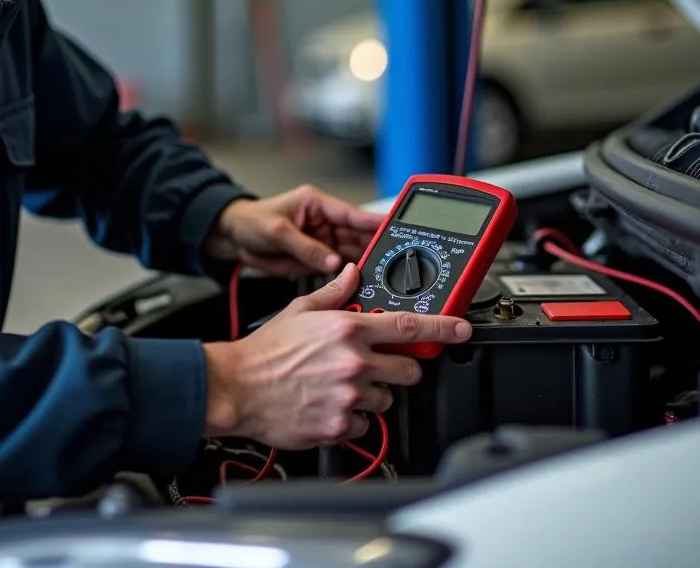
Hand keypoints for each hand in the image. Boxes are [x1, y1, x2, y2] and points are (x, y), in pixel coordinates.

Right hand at [202, 264, 471, 448]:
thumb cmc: (265, 351)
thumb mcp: (300, 309)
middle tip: (375, 365)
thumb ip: (333, 292)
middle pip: (409, 369)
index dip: (443, 327)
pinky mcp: (340, 426)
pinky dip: (355, 419)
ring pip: (388, 400)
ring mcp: (349, 397)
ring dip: (373, 394)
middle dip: (399, 367)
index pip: (408, 326)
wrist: (237, 388)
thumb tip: (351, 273)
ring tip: (343, 386)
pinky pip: (366, 425)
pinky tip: (332, 405)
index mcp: (348, 329)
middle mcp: (354, 362)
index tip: (462, 328)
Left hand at [204, 185, 384, 276]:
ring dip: (365, 262)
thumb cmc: (250, 222)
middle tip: (394, 258)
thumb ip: (306, 248)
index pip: (353, 213)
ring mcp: (323, 242)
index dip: (375, 220)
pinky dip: (349, 275)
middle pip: (358, 234)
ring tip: (380, 273)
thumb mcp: (277, 232)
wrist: (232, 239)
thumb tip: (333, 262)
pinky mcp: (317, 259)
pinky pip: (339, 268)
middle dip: (375, 245)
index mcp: (317, 204)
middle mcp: (324, 222)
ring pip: (352, 252)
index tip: (396, 226)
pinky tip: (360, 282)